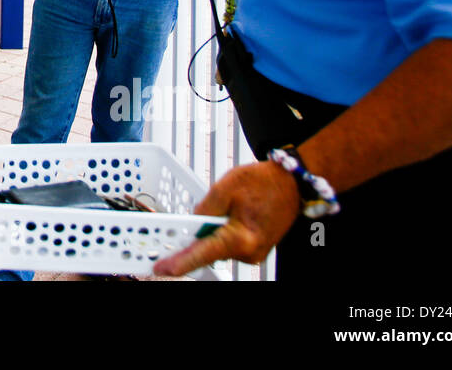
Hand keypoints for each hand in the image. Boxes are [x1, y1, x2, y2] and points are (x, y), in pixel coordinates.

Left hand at [153, 161, 300, 276]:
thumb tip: (192, 223)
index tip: (160, 269)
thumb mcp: (226, 187)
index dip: (179, 262)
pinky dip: (219, 233)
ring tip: (221, 209)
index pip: (203, 253)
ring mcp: (251, 253)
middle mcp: (247, 252)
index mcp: (241, 238)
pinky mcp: (252, 249)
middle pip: (208, 251)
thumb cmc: (264, 182)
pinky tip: (225, 217)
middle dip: (190, 241)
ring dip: (208, 233)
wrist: (292, 184)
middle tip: (170, 230)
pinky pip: (227, 243)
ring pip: (217, 246)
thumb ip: (205, 209)